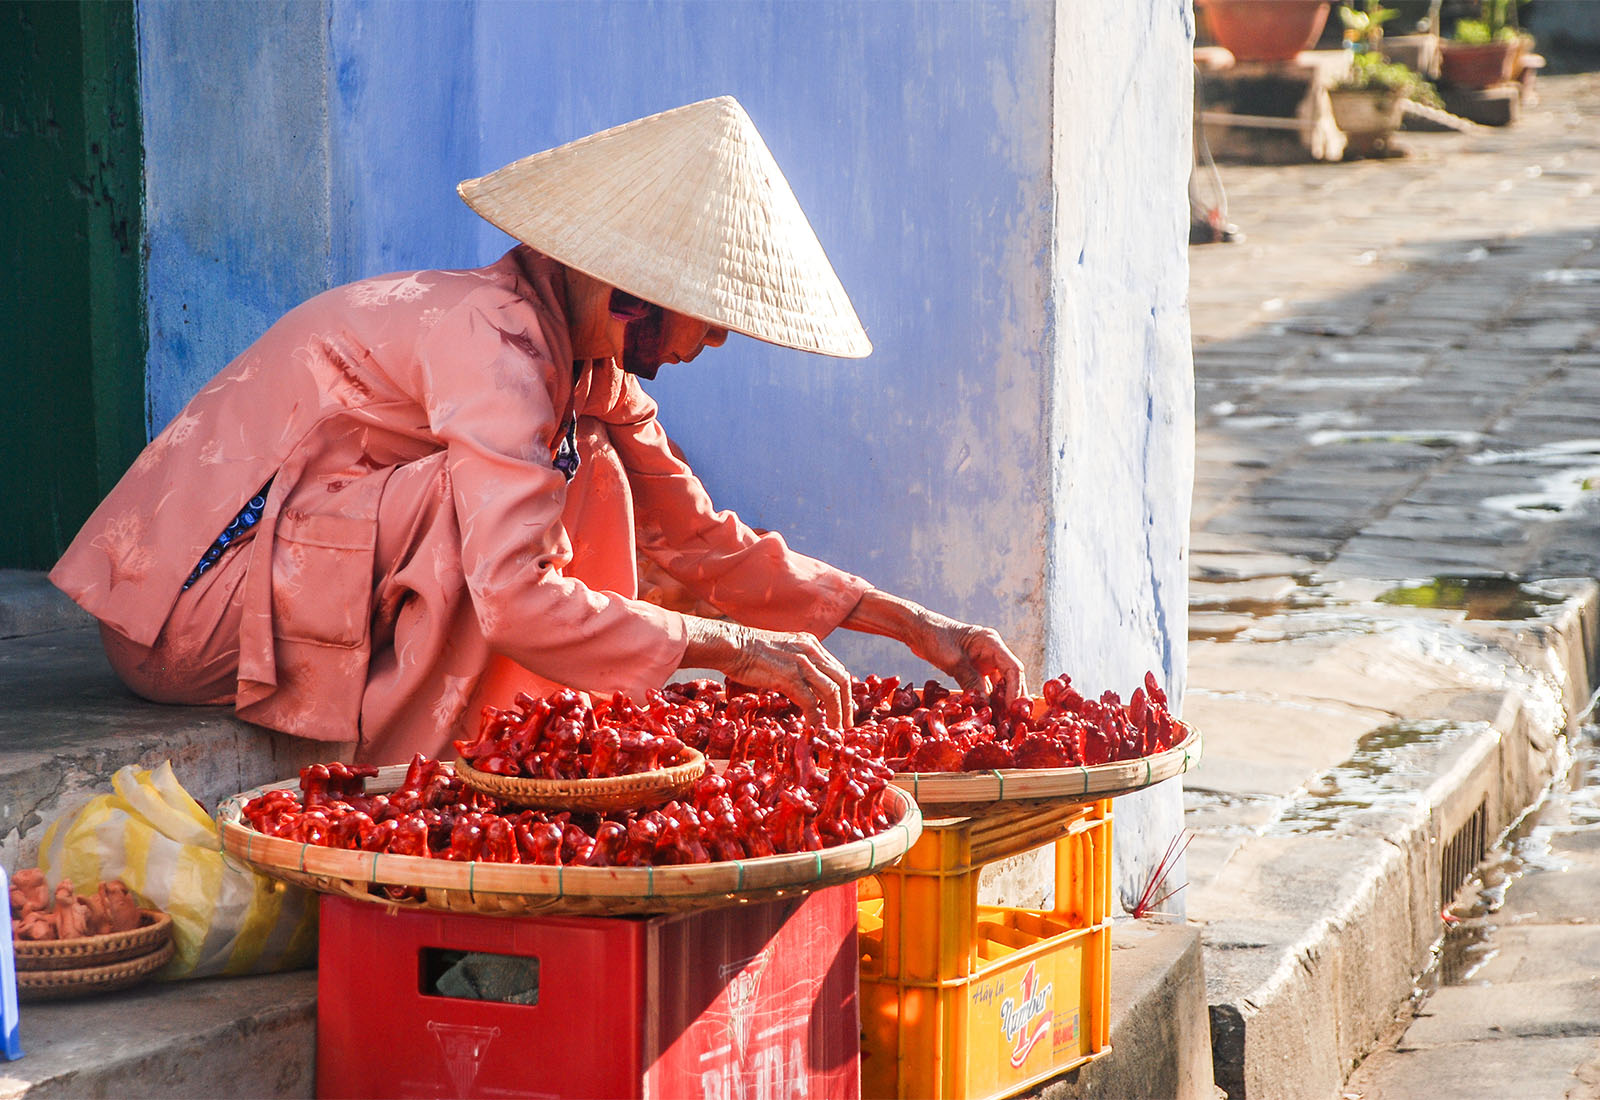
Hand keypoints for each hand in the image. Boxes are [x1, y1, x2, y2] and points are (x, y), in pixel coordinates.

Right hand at [682, 617, 853, 729]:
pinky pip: (811, 703)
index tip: (844, 709)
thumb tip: (803, 685)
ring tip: (834, 731)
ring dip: (836, 715)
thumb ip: (796, 664)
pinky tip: (813, 729)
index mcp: (811, 644)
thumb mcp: (782, 652)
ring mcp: (802, 663)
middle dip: (847, 706)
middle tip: (846, 725)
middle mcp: (811, 651)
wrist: (731, 645)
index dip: (845, 692)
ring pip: (831, 693)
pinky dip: (815, 718)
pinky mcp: (790, 677)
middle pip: (841, 681)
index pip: (837, 670)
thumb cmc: (749, 652)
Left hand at [841, 590, 1028, 703]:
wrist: (918, 630)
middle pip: (1012, 677)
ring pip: (1001, 683)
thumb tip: (987, 704)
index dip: (1015, 690)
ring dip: (1001, 701)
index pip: (1013, 668)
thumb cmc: (934, 638)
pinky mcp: (976, 669)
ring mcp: (985, 660)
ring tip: (1002, 721)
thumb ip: (971, 680)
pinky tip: (988, 714)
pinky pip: (987, 686)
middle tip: (1012, 721)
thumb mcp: (953, 661)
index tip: (1013, 710)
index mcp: (992, 642)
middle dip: (1013, 698)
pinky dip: (988, 699)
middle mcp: (993, 651)